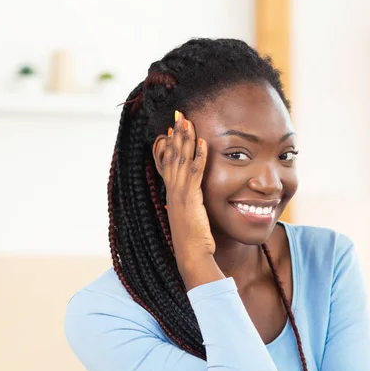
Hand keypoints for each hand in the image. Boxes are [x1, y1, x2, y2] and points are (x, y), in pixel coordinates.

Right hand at [162, 111, 214, 262]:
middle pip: (171, 156)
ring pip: (181, 160)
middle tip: (179, 115)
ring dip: (185, 138)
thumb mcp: (189, 219)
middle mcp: (172, 191)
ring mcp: (179, 194)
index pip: (167, 164)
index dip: (168, 145)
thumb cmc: (192, 242)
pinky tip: (202, 141)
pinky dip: (199, 156)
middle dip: (176, 134)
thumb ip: (189, 207)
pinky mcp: (190, 198)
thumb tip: (190, 204)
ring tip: (187, 120)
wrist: (191, 255)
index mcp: (172, 195)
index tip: (170, 130)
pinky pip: (195, 172)